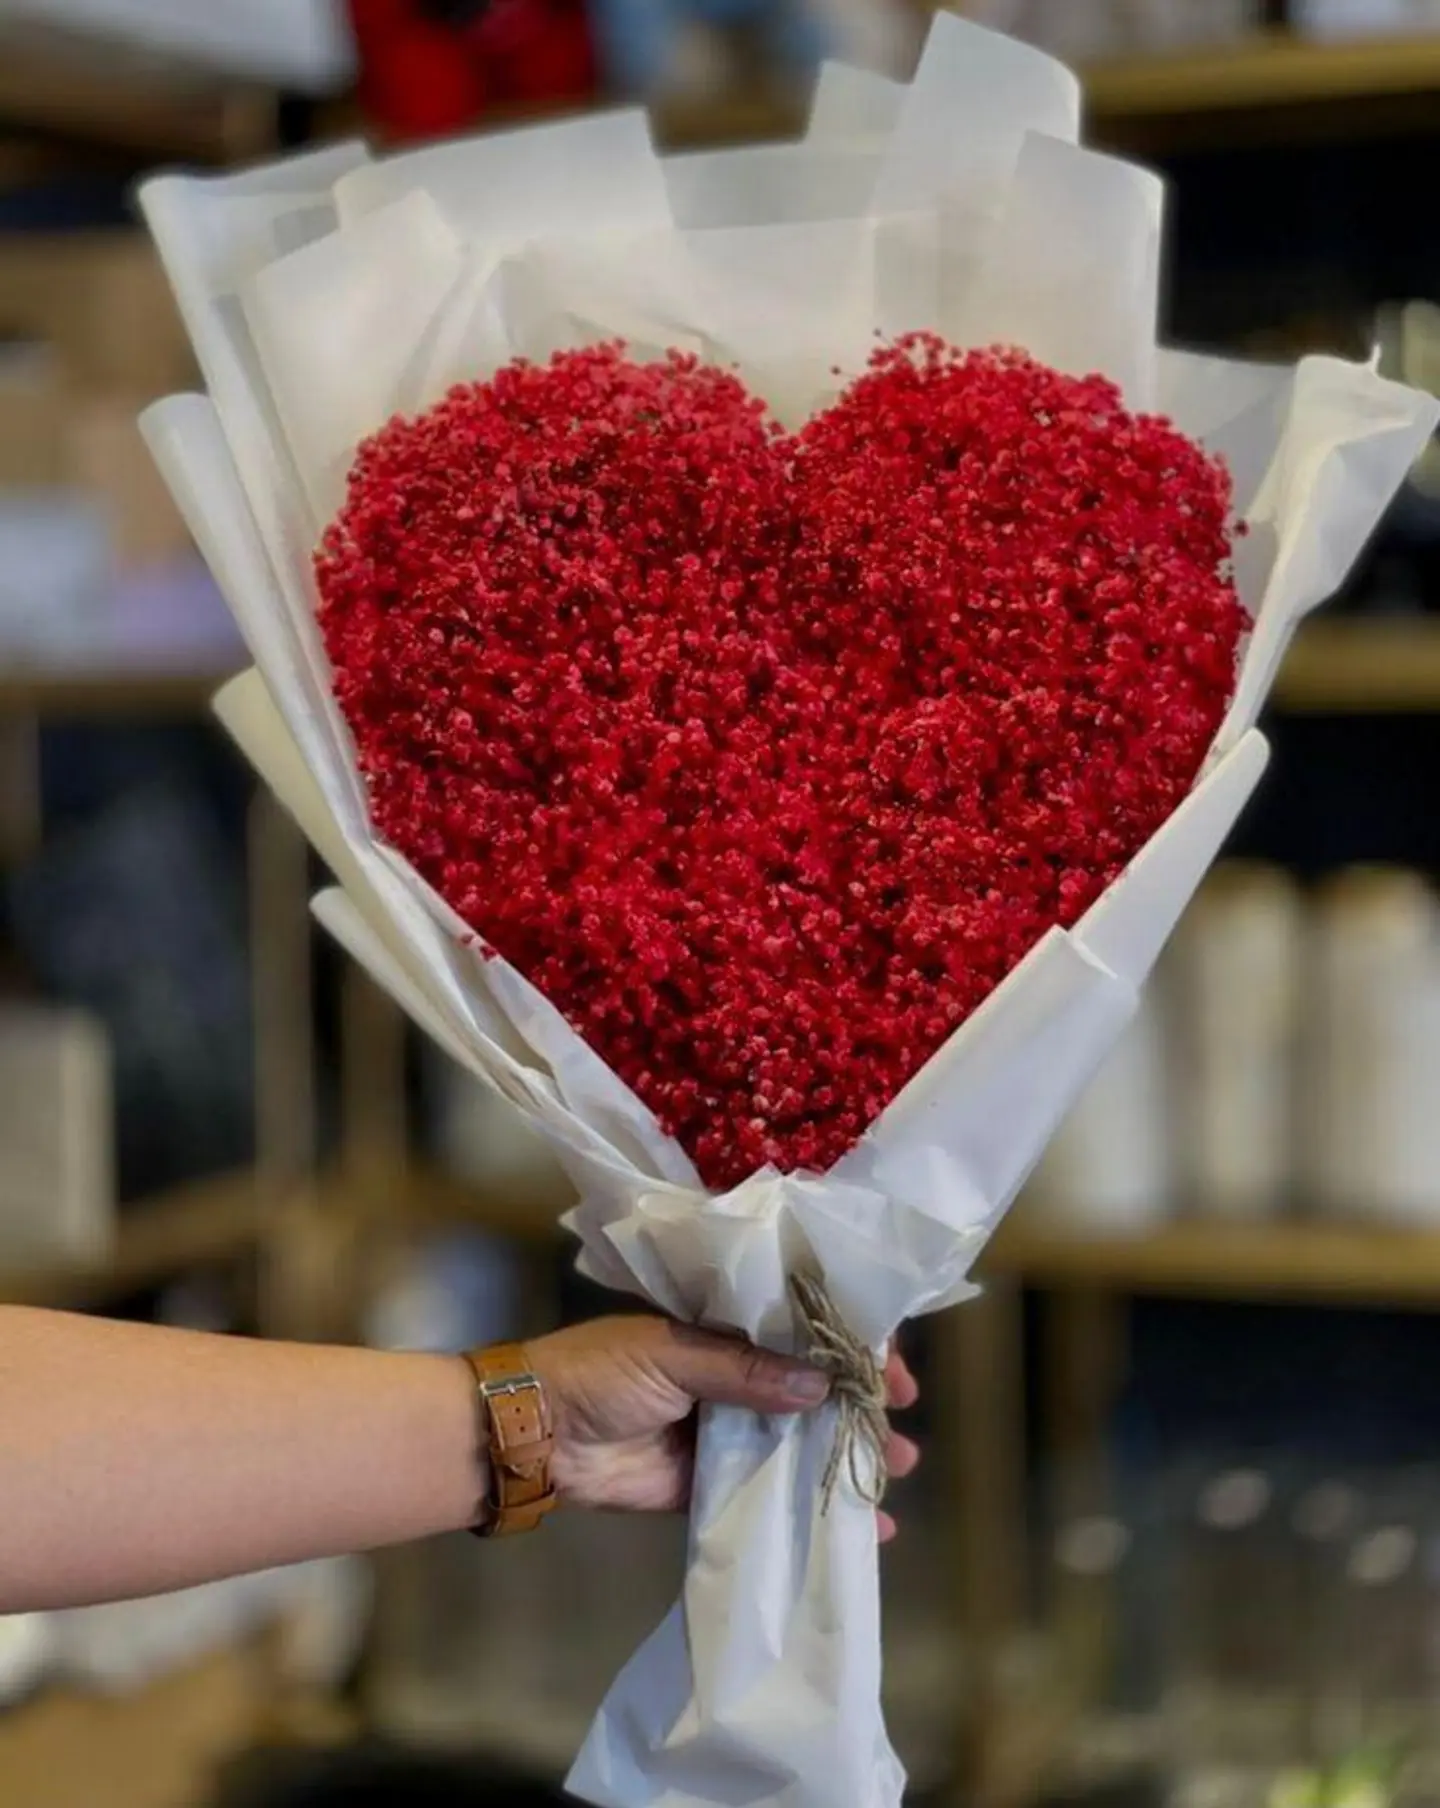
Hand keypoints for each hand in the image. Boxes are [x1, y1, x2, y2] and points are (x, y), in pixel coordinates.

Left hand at [527, 1317, 920, 1540]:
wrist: (536, 1436)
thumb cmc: (598, 1371)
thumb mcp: (671, 1353)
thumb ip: (744, 1370)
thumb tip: (822, 1387)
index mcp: (722, 1326)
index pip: (801, 1326)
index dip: (849, 1343)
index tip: (888, 1368)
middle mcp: (732, 1375)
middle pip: (812, 1387)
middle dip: (860, 1405)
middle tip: (901, 1424)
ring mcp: (725, 1431)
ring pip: (800, 1441)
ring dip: (847, 1454)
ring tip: (896, 1472)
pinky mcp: (710, 1484)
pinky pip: (770, 1494)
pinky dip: (811, 1508)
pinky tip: (859, 1525)